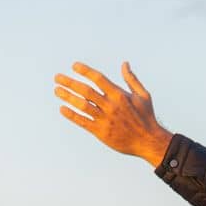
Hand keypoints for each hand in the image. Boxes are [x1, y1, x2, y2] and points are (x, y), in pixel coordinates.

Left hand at [55, 61, 173, 165]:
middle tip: (57, 77)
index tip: (74, 66)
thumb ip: (131, 79)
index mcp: (120, 95)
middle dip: (70, 83)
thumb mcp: (143, 95)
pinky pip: (83, 122)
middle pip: (86, 91)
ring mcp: (105, 119)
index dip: (85, 71)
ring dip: (68, 97)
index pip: (98, 79)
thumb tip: (124, 64)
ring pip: (82, 105)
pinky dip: (72, 115)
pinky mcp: (101, 132)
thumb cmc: (146, 117)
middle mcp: (111, 106)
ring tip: (57, 90)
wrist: (148, 141)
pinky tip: (63, 109)